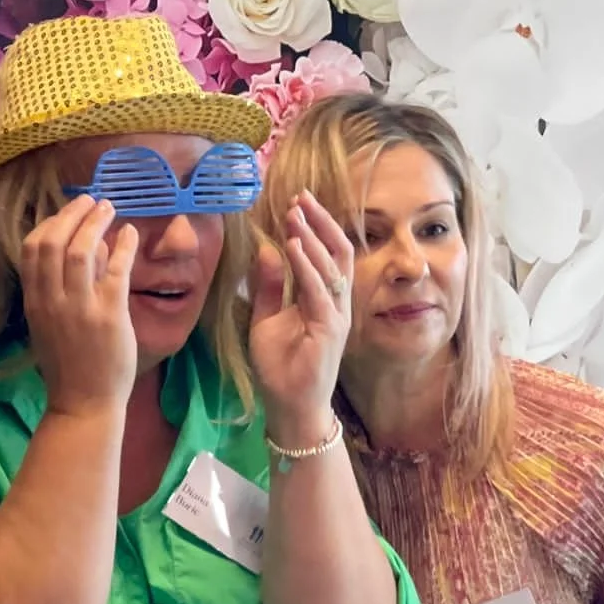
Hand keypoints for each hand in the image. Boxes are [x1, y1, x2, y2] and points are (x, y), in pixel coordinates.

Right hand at [18, 195, 138, 417]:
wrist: (83, 404)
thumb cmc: (69, 365)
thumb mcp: (51, 323)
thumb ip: (64, 286)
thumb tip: (89, 246)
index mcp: (35, 302)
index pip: (32, 249)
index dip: (50, 223)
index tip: (68, 214)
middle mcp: (52, 301)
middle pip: (53, 242)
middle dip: (72, 214)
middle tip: (90, 201)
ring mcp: (80, 308)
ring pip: (81, 250)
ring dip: (96, 222)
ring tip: (109, 208)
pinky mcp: (109, 316)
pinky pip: (116, 270)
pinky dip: (124, 245)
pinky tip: (130, 234)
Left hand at [248, 191, 351, 444]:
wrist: (289, 407)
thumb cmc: (281, 367)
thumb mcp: (266, 319)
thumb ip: (269, 287)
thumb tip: (268, 250)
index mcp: (323, 298)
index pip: (325, 254)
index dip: (315, 226)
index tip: (297, 202)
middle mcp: (335, 303)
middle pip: (336, 252)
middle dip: (320, 222)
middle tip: (301, 197)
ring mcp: (336, 315)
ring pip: (330, 266)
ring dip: (312, 237)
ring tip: (295, 214)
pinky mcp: (329, 330)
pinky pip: (318, 291)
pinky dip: (306, 266)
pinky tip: (291, 246)